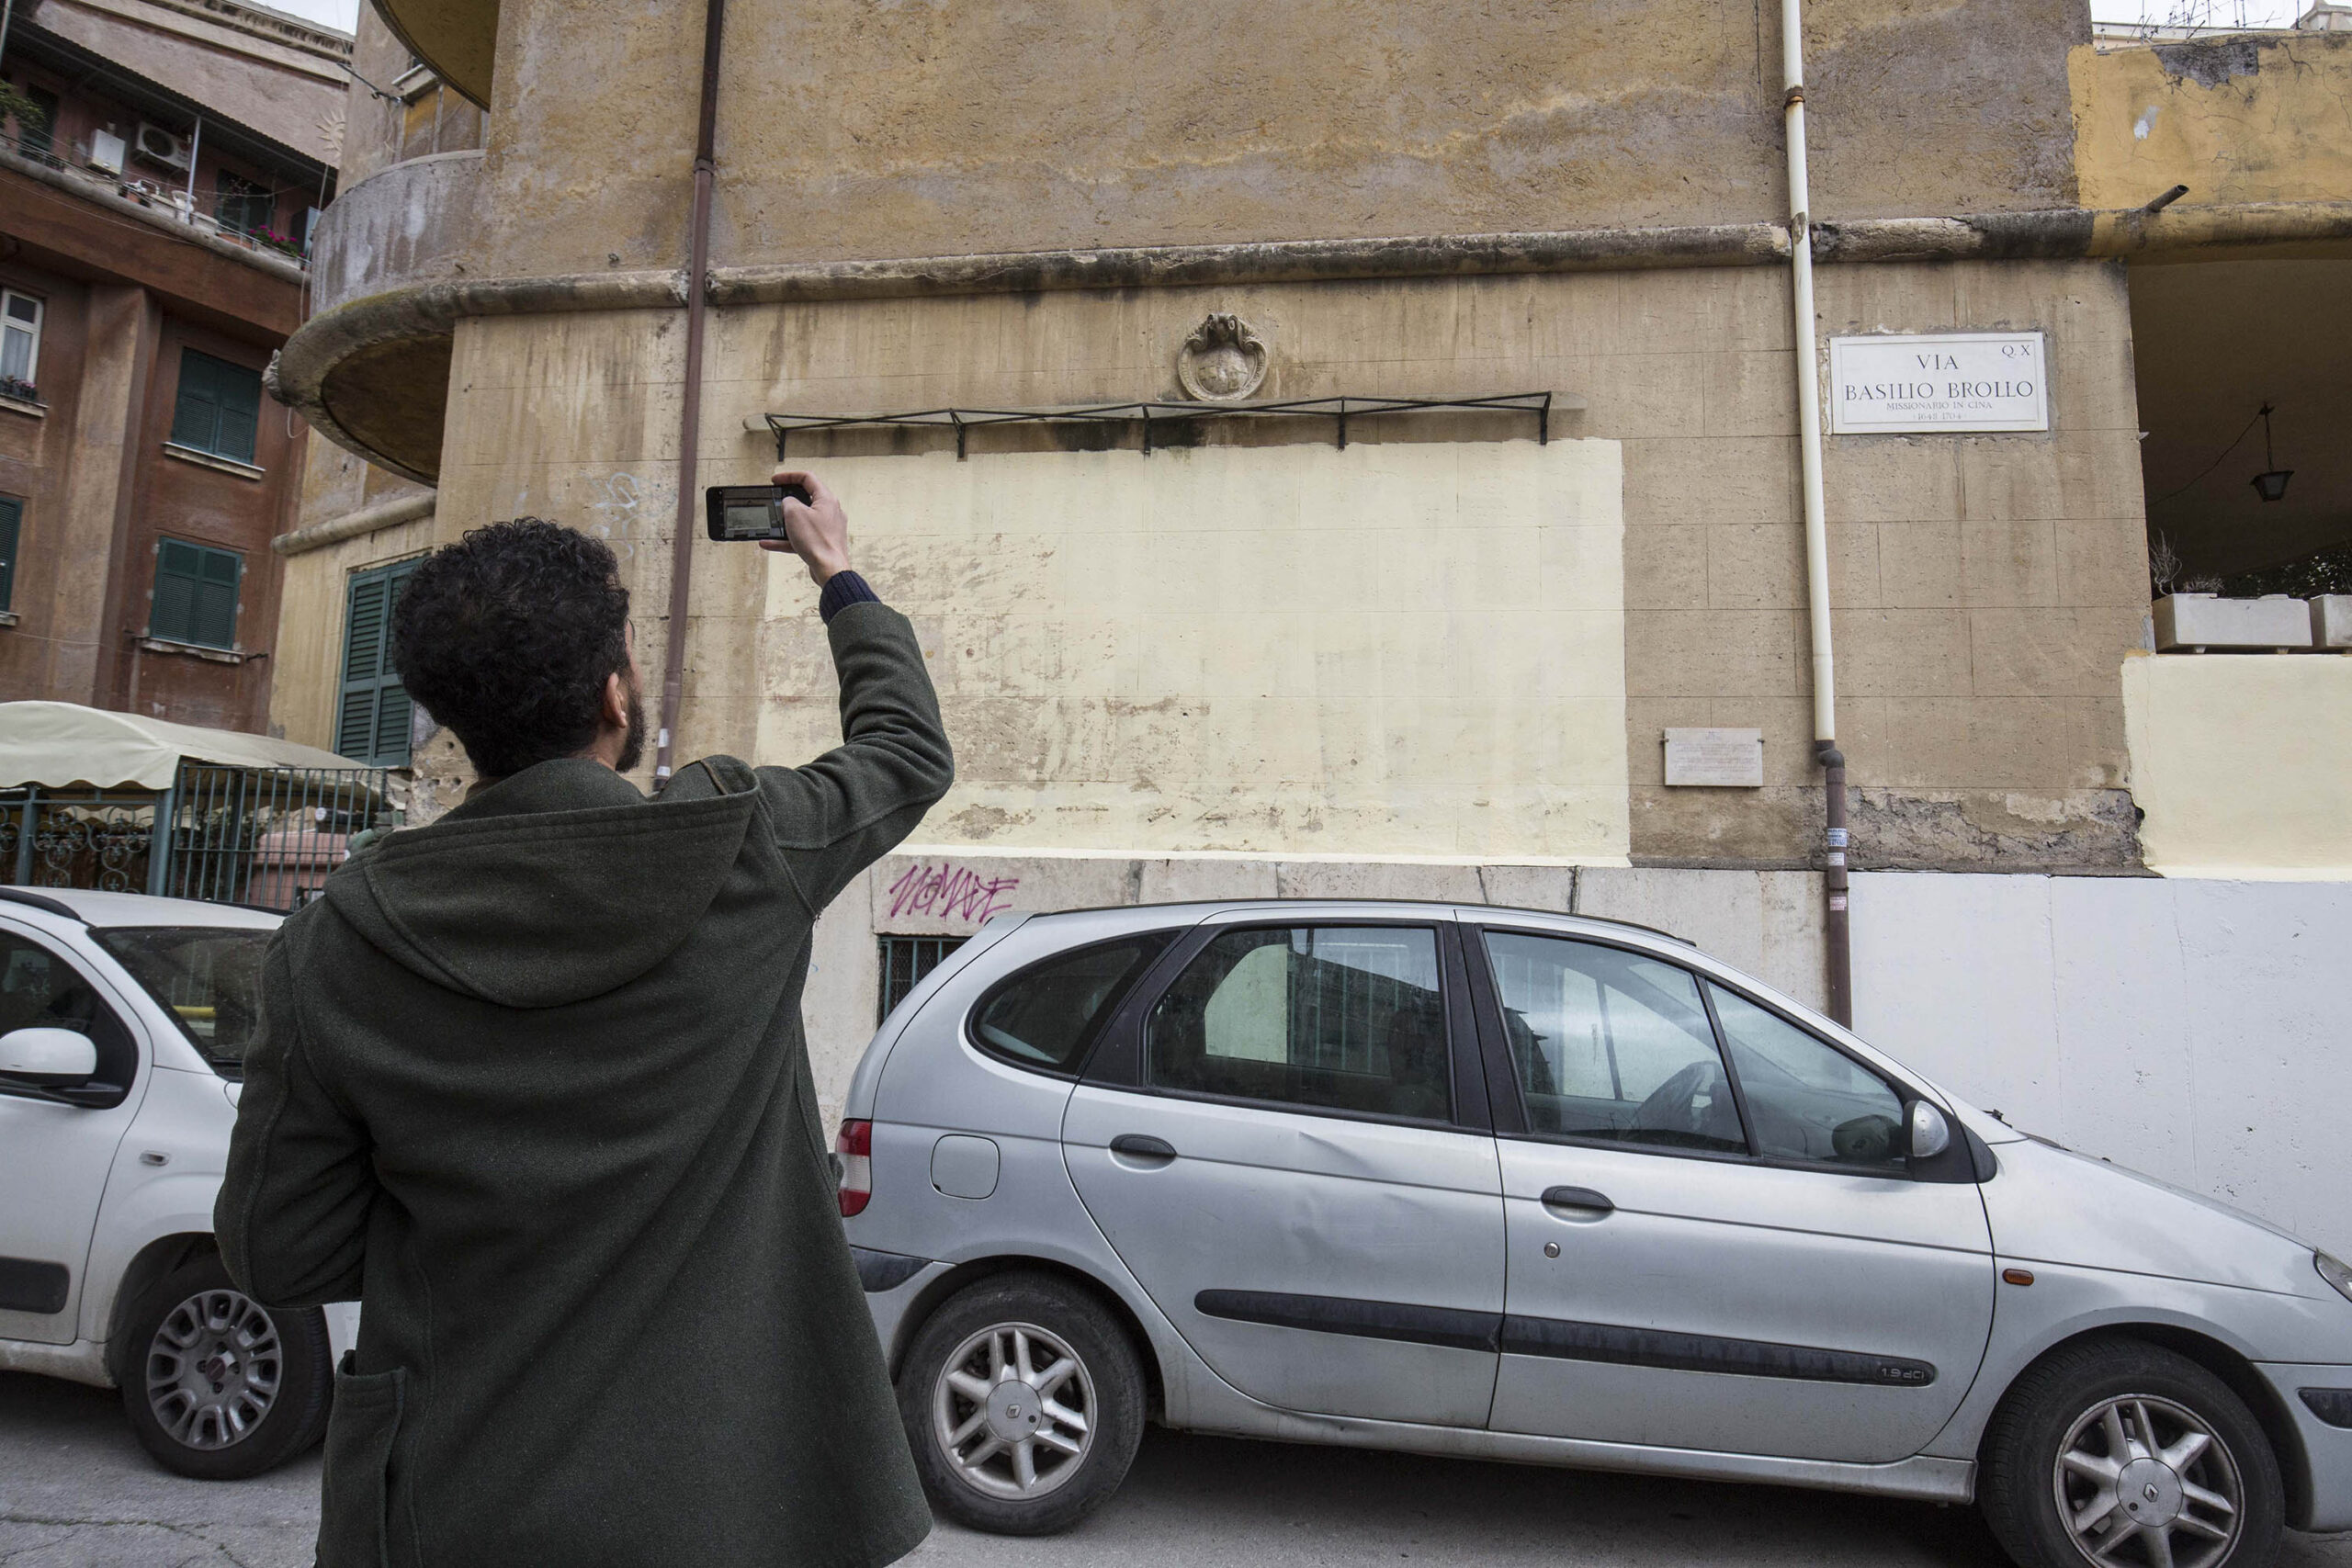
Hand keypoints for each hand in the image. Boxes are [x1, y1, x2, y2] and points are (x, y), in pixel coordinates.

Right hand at [760, 468, 850, 585]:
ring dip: (784, 522)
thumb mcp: (794, 514)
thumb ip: (788, 502)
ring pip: (801, 520)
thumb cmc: (818, 542)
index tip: (775, 481)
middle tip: (774, 501)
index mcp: (826, 499)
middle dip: (786, 501)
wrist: (830, 570)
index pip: (807, 478)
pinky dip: (786, 539)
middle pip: (805, 499)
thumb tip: (788, 504)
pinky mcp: (822, 542)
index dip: (788, 476)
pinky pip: (801, 537)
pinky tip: (769, 543)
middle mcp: (830, 511)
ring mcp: (827, 528)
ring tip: (770, 524)